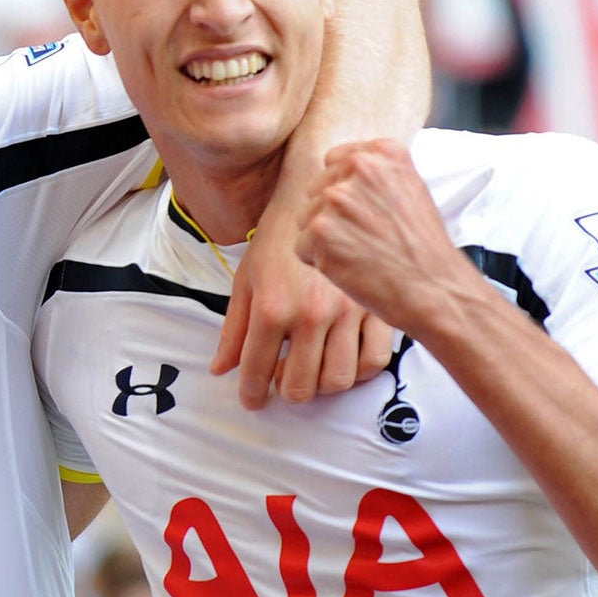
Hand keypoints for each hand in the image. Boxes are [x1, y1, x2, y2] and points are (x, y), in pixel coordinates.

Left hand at [212, 176, 391, 408]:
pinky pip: (374, 360)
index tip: (253, 399)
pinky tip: (344, 357)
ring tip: (313, 367)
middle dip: (289, 391)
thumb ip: (234, 329)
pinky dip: (359, 370)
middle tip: (284, 379)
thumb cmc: (278, 238)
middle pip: (302, 387)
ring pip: (340, 380)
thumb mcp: (247, 280)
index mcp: (273, 309)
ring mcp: (348, 312)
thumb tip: (220, 369)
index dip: (252, 394)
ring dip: (323, 384)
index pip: (258, 372)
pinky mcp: (377, 307)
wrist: (319, 197)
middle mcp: (311, 315)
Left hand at [294, 139, 477, 336]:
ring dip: (325, 239)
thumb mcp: (409, 189)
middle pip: (317, 190)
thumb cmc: (421, 246)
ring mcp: (337, 198)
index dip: (344, 191)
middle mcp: (359, 167)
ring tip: (361, 251)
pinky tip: (351, 266)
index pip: (335, 161)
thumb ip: (373, 175)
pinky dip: (320, 262)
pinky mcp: (321, 230)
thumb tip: (338, 172)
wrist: (432, 286)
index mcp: (382, 152)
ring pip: (306, 219)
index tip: (364, 211)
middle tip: (367, 236)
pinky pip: (302, 247)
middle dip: (332, 216)